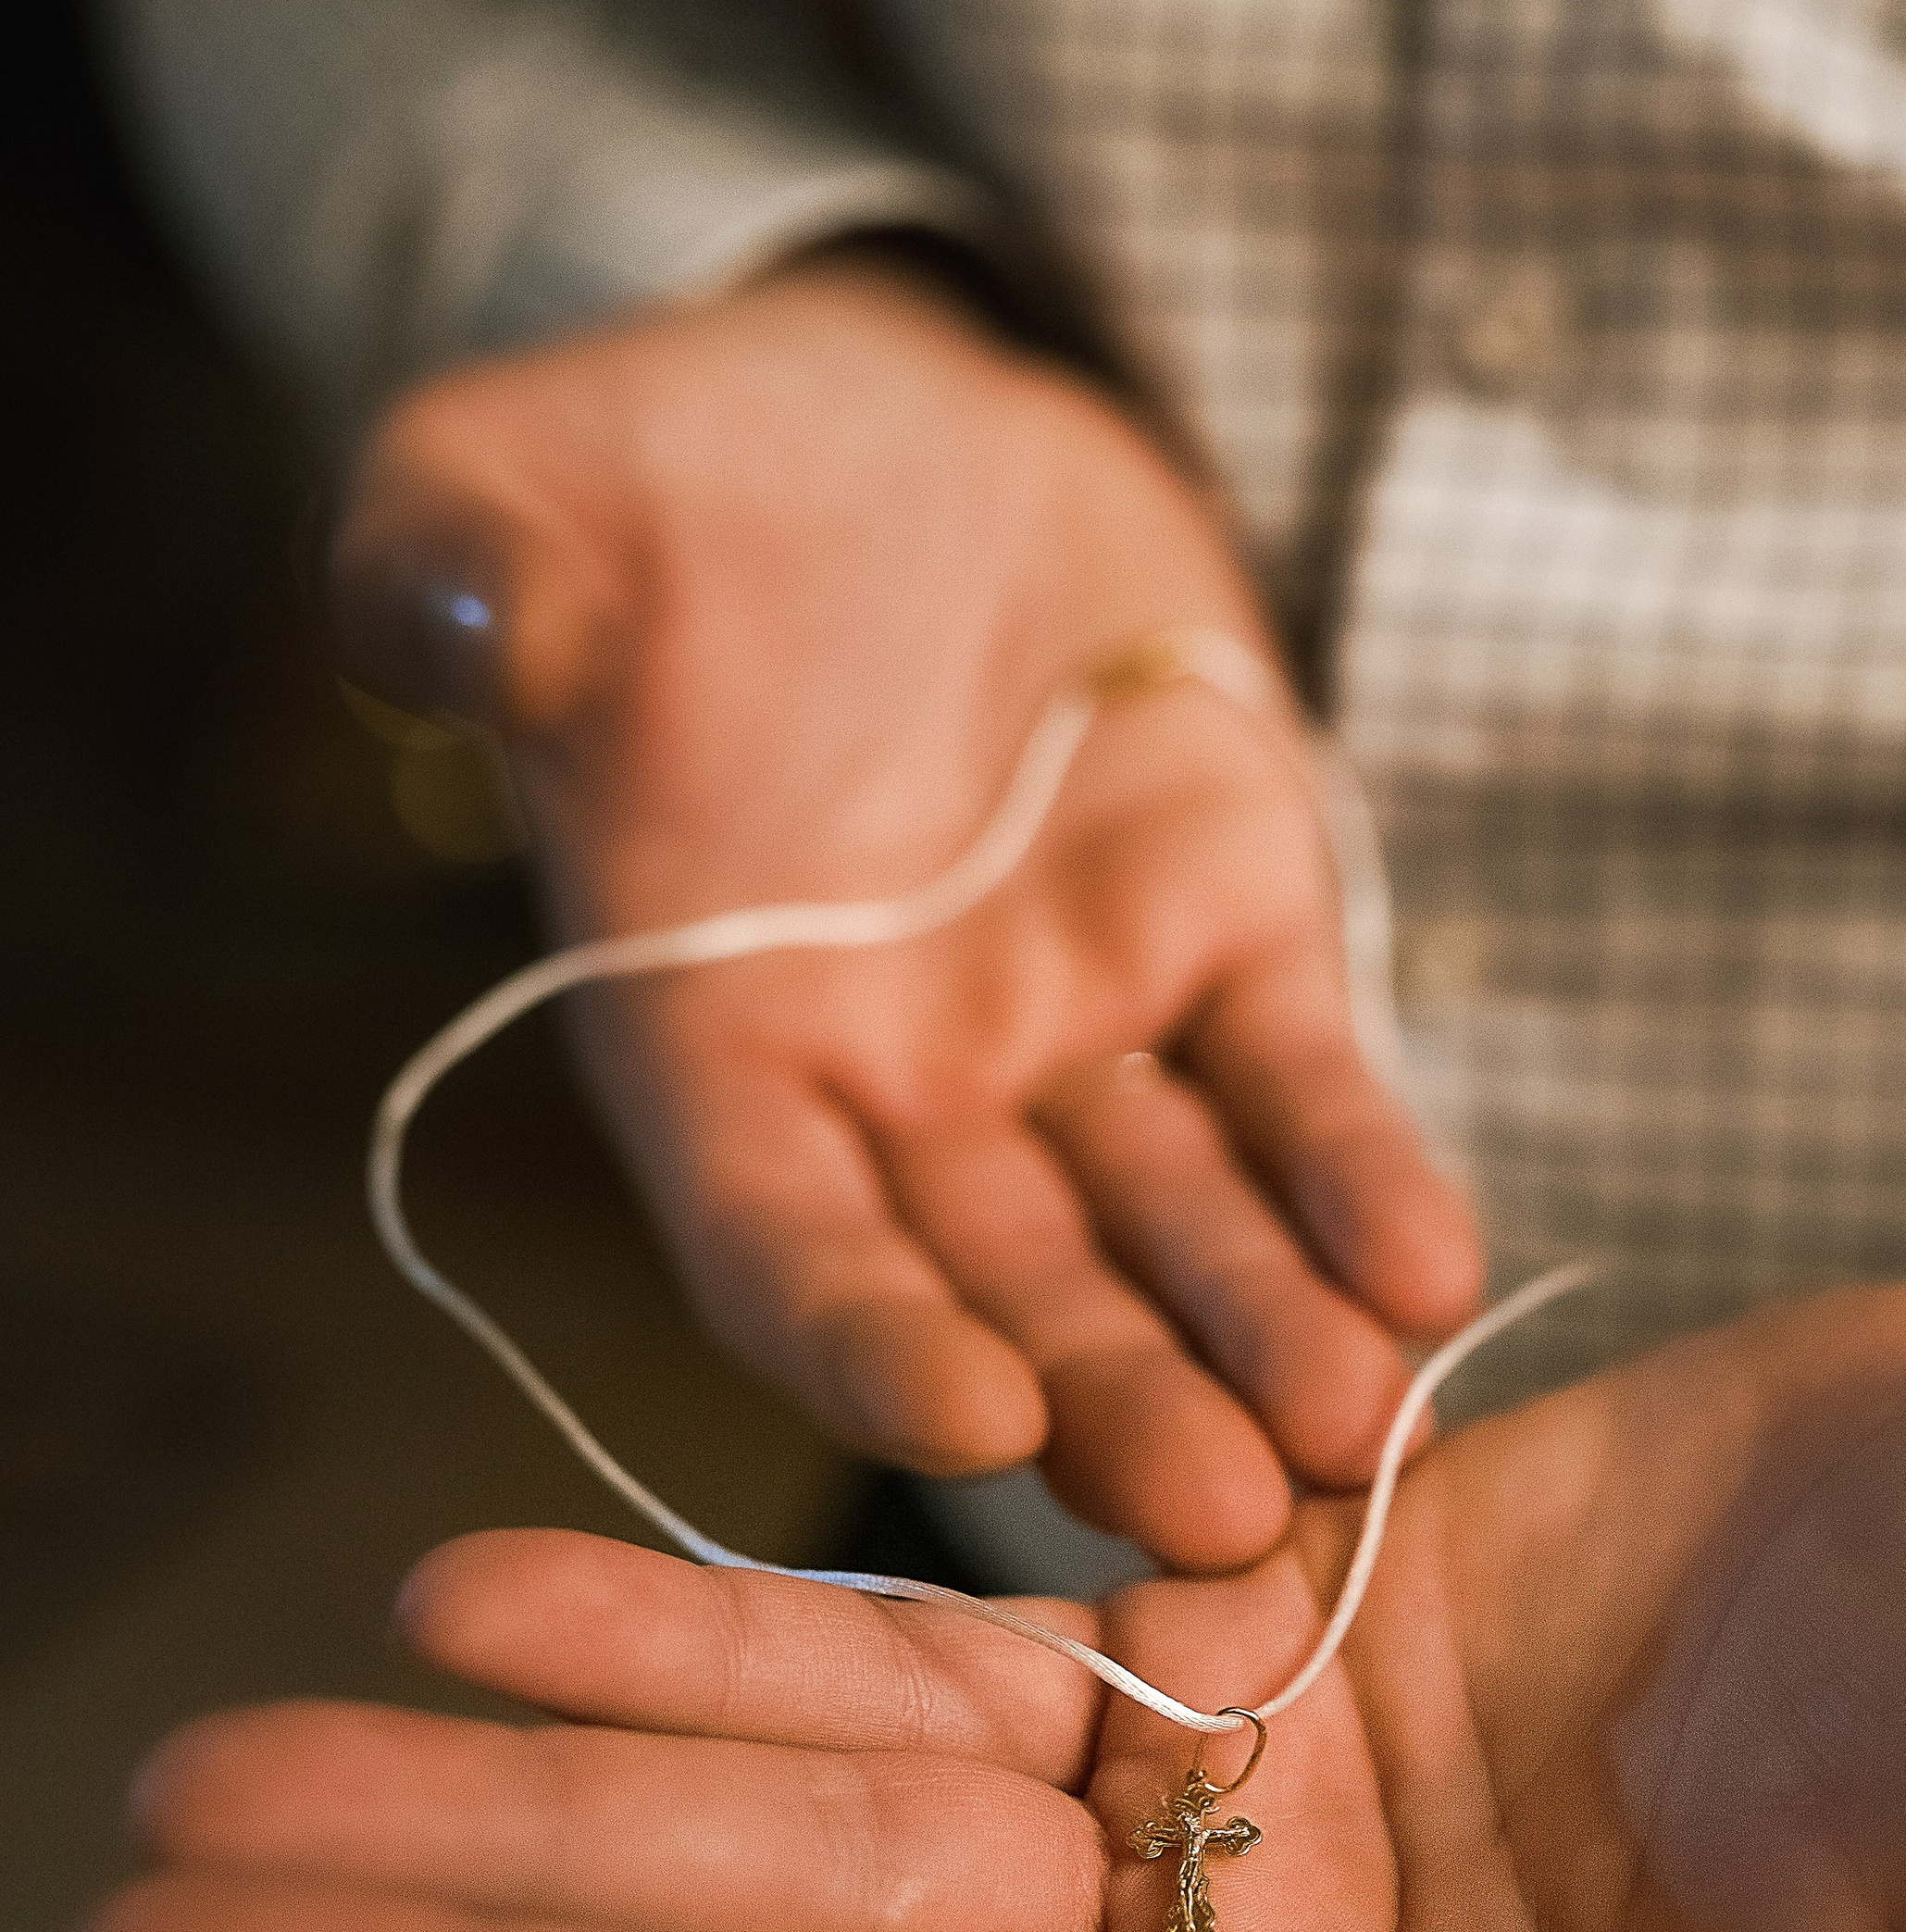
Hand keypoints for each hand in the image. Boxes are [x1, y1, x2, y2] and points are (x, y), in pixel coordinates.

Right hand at [334, 262, 1479, 1565]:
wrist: (888, 411)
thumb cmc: (664, 469)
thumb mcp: (515, 488)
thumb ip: (464, 574)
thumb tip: (442, 620)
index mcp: (707, 1041)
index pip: (777, 1240)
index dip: (865, 1338)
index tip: (973, 1418)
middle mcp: (899, 1080)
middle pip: (1008, 1290)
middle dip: (1111, 1402)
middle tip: (1218, 1520)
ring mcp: (1075, 1020)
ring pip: (1172, 1225)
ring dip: (1261, 1334)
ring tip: (1363, 1433)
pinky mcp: (1225, 932)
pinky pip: (1300, 1082)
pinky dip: (1361, 1179)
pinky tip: (1438, 1270)